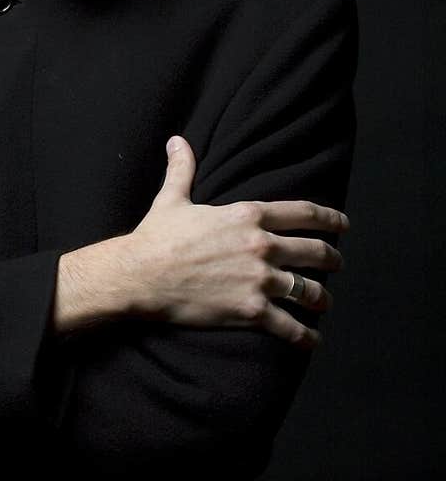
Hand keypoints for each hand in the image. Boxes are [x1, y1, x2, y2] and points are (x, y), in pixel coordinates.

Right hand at [121, 135, 349, 348]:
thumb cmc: (155, 238)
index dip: (330, 220)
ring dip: (321, 299)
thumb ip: (182, 169)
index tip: (342, 225)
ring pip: (308, 291)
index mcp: (248, 215)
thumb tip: (177, 142)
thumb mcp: (172, 199)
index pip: (304, 213)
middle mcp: (261, 246)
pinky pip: (289, 326)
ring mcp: (259, 280)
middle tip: (336, 264)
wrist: (139, 276)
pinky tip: (312, 339)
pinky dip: (305, 336)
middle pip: (315, 252)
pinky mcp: (250, 311)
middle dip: (332, 260)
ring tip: (323, 303)